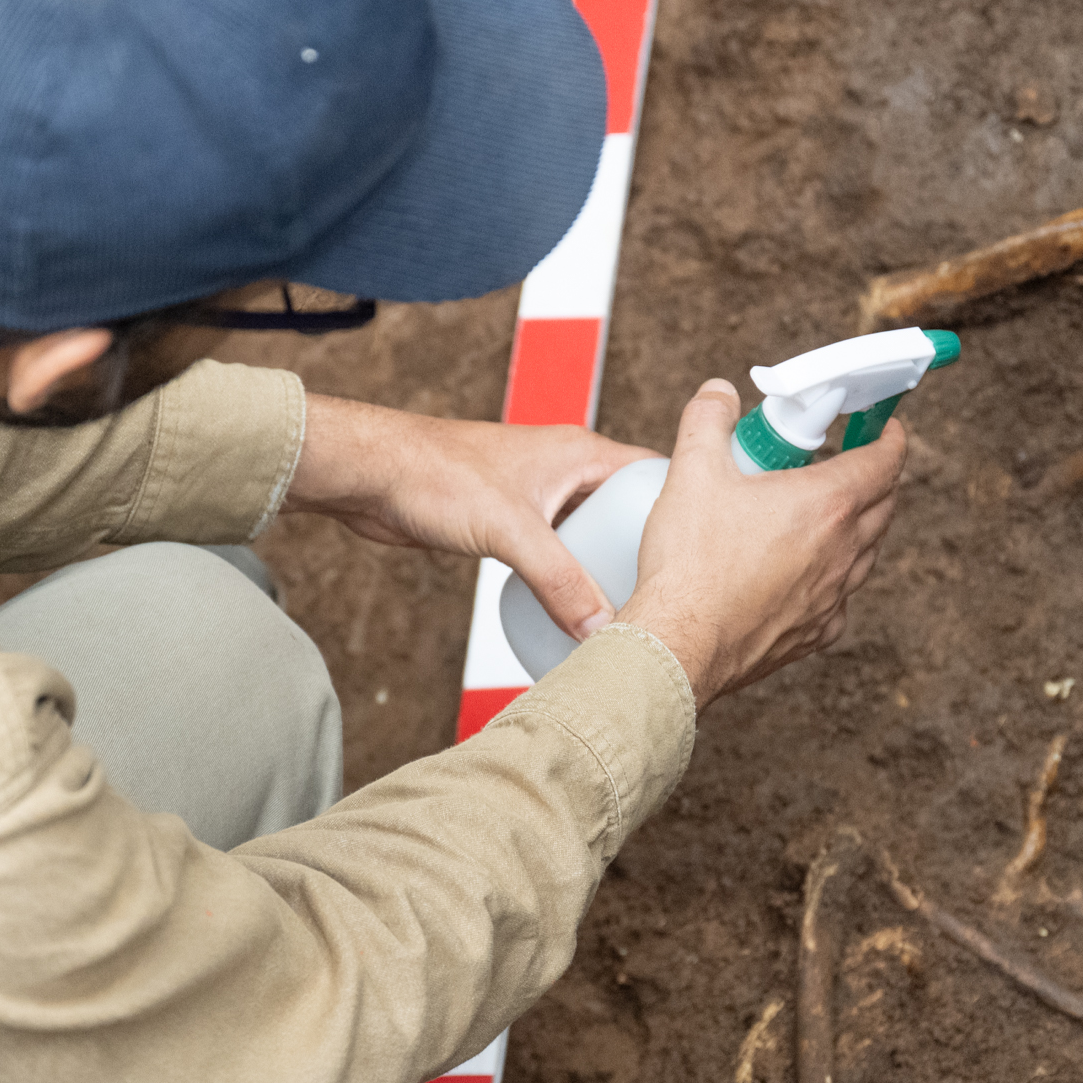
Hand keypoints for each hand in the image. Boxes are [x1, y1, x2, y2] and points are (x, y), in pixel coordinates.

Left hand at [285, 394, 652, 638]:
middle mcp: (566, 471)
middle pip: (629, 514)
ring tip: (636, 615)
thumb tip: (602, 630)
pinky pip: (558, 555)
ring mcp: (538, 497)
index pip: (656, 475)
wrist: (370, 475)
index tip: (712, 556)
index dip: (687, 511)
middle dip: (651, 554)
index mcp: (581, 453)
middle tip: (677, 602)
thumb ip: (559, 581)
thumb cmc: (435, 475)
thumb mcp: (511, 531)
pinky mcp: (510, 523)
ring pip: (592, 537)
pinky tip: (579, 613)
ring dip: (608, 570)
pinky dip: (572, 580)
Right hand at [617, 378, 903, 702]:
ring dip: (855, 528)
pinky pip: (839, 598)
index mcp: (827, 505)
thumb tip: (717, 394)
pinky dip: (831, 578)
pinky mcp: (813, 634)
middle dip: (874, 477)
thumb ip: (708, 421)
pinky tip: (800, 574)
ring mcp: (832, 598)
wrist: (679, 647)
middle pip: (884, 505)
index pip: (886, 460)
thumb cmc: (690, 566)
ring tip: (818, 516)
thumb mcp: (693, 472)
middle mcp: (842, 553)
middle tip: (842, 462)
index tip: (884, 427)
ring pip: (865, 553)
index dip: (889, 436)